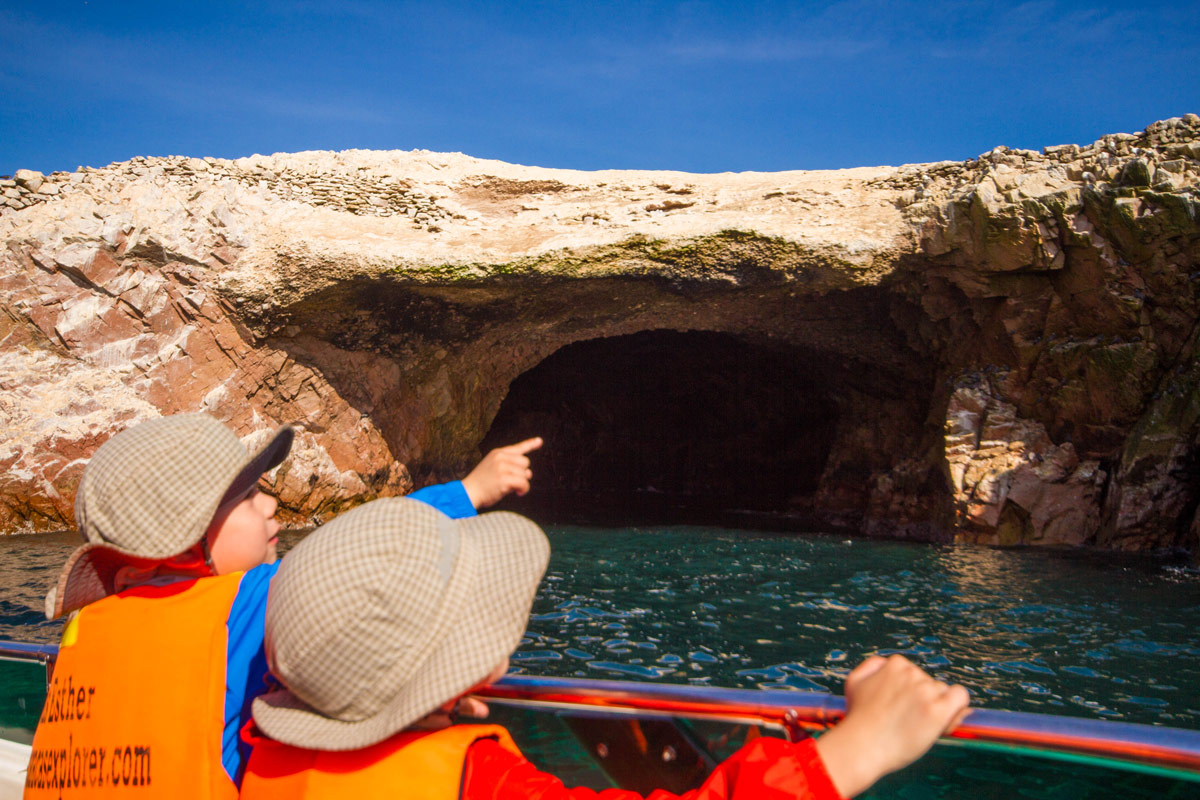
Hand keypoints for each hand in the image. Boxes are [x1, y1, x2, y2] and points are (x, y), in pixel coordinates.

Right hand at [460, 437, 542, 508]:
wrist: (468, 492)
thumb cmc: (481, 484)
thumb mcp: (492, 467)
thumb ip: (509, 466)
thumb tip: (529, 472)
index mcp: (497, 453)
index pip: (517, 447)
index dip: (530, 444)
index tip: (540, 441)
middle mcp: (500, 457)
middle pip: (525, 462)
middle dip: (522, 473)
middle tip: (512, 481)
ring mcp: (502, 467)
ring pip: (526, 474)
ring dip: (522, 483)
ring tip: (512, 488)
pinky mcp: (504, 479)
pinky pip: (524, 483)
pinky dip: (524, 490)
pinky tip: (518, 493)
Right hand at [814, 655, 969, 796]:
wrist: (862, 747)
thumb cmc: (859, 719)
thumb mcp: (855, 681)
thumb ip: (873, 665)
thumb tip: (891, 662)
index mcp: (894, 664)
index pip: (914, 672)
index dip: (910, 691)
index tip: (900, 707)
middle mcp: (912, 674)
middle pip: (929, 683)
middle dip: (923, 699)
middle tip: (907, 720)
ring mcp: (925, 692)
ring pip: (943, 692)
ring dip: (936, 706)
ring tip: (918, 725)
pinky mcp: (937, 711)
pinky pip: (960, 697)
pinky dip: (958, 706)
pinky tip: (946, 718)